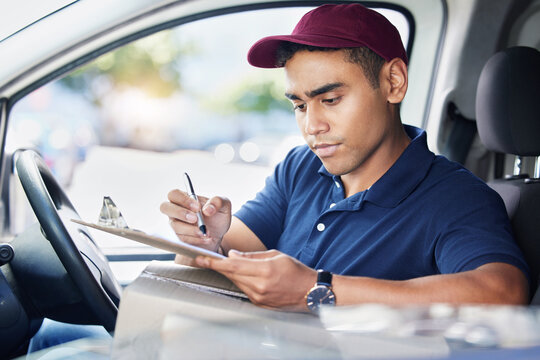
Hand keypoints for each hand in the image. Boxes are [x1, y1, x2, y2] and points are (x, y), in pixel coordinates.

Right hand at [160, 189, 231, 251]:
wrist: (217, 235)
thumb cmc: (217, 216)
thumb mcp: (224, 206)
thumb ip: (218, 202)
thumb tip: (207, 209)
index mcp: (185, 198)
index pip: (174, 194)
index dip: (183, 200)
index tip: (197, 207)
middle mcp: (176, 210)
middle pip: (165, 207)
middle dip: (180, 213)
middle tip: (195, 219)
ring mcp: (175, 224)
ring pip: (175, 226)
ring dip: (191, 230)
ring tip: (206, 232)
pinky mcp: (178, 238)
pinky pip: (182, 239)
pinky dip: (195, 239)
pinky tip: (206, 238)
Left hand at [195, 250, 316, 310]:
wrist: (309, 291)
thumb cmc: (295, 271)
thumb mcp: (275, 255)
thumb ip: (252, 256)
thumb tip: (233, 255)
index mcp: (265, 271)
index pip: (233, 265)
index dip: (215, 262)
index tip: (201, 259)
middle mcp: (260, 286)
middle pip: (231, 275)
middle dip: (217, 267)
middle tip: (204, 260)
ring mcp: (259, 297)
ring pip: (236, 283)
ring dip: (229, 274)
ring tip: (224, 265)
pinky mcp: (260, 304)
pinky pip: (244, 291)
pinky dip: (240, 282)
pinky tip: (241, 275)